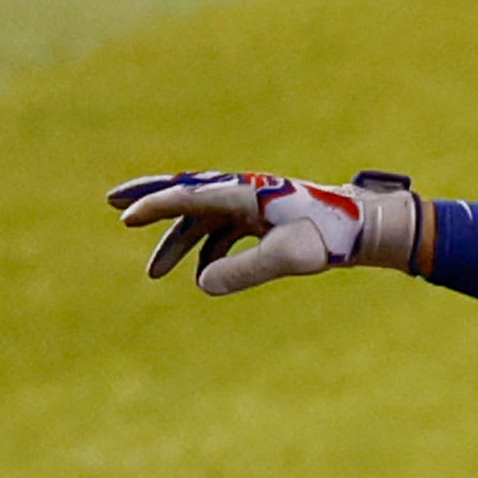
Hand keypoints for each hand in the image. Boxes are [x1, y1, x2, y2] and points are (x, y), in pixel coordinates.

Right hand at [108, 169, 418, 294]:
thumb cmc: (330, 238)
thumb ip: (244, 271)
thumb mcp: (288, 257)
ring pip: (204, 221)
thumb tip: (200, 284)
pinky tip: (201, 276)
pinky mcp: (265, 219)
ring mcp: (254, 205)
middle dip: (150, 200)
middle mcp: (245, 194)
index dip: (155, 205)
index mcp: (245, 194)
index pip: (190, 196)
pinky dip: (209, 251)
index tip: (126, 217)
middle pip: (188, 194)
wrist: (364, 228)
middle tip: (112, 204)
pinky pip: (225, 232)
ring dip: (178, 244)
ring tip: (154, 275)